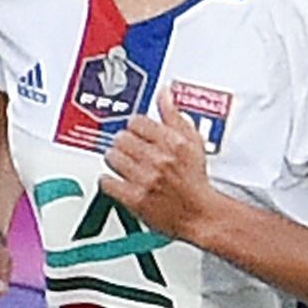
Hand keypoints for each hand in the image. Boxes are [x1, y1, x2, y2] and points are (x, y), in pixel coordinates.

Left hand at [97, 112, 217, 244]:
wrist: (200, 214)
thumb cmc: (195, 181)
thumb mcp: (192, 141)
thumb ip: (175, 114)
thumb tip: (165, 93)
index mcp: (173, 142)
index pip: (137, 121)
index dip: (135, 127)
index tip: (136, 132)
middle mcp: (158, 159)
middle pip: (121, 138)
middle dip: (124, 143)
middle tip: (130, 150)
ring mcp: (145, 179)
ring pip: (112, 157)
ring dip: (116, 159)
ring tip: (125, 164)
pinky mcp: (134, 199)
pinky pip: (107, 182)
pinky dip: (109, 181)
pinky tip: (117, 181)